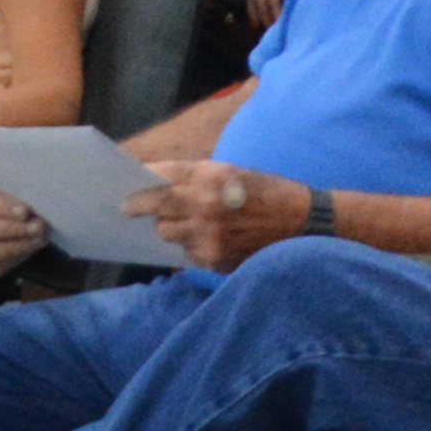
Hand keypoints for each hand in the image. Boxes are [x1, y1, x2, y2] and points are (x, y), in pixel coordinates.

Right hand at [0, 175, 51, 275]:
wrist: (6, 215)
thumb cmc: (10, 195)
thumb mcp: (10, 186)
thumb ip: (16, 191)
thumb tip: (34, 203)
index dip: (3, 207)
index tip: (25, 212)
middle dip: (14, 229)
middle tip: (38, 227)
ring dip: (17, 246)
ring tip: (39, 240)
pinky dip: (14, 259)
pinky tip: (31, 250)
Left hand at [143, 161, 288, 272]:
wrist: (301, 223)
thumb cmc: (267, 193)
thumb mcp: (234, 173)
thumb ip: (198, 178)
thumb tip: (159, 185)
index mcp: (213, 176)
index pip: (165, 176)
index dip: (143, 182)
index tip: (128, 191)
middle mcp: (207, 204)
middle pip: (158, 207)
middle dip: (142, 208)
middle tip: (129, 210)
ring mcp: (209, 234)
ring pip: (167, 232)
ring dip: (170, 228)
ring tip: (186, 223)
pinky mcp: (214, 258)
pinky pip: (186, 252)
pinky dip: (191, 245)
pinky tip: (209, 239)